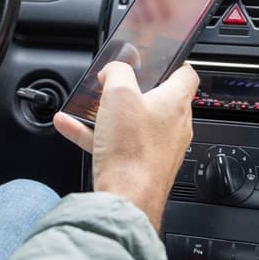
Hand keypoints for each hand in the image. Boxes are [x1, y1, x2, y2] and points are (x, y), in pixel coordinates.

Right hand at [53, 62, 198, 230]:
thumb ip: (117, 72)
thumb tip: (114, 69)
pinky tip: (71, 127)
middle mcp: (174, 126)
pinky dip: (97, 135)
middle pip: (156, 99)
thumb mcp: (119, 93)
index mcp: (176, 103)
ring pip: (134, 123)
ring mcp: (159, 149)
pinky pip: (119, 144)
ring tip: (87, 107)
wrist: (127, 199)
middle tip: (114, 85)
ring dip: (110, 113)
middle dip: (132, 91)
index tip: (158, 60)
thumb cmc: (132, 151)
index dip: (173, 63)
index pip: (186, 75)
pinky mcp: (142, 166)